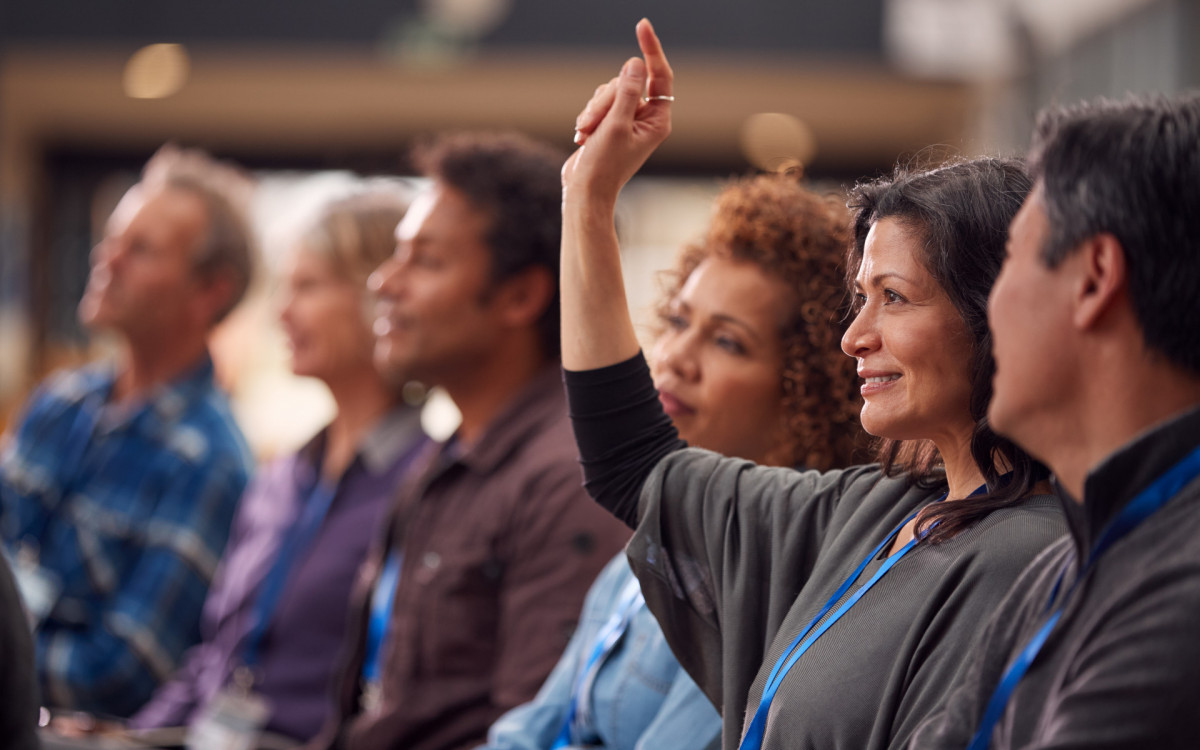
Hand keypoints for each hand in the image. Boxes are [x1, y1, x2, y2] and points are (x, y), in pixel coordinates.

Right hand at [562, 18, 673, 204]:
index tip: (642, 25)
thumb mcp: (616, 125)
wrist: (584, 191)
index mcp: (658, 121)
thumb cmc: (604, 166)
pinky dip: (588, 116)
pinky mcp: (610, 123)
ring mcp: (627, 120)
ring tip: (587, 134)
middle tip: (594, 125)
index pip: (660, 76)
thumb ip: (628, 92)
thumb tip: (636, 63)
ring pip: (608, 91)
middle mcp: (645, 118)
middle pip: (627, 83)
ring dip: (594, 110)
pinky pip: (598, 102)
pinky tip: (584, 137)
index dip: (652, 49)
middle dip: (605, 100)